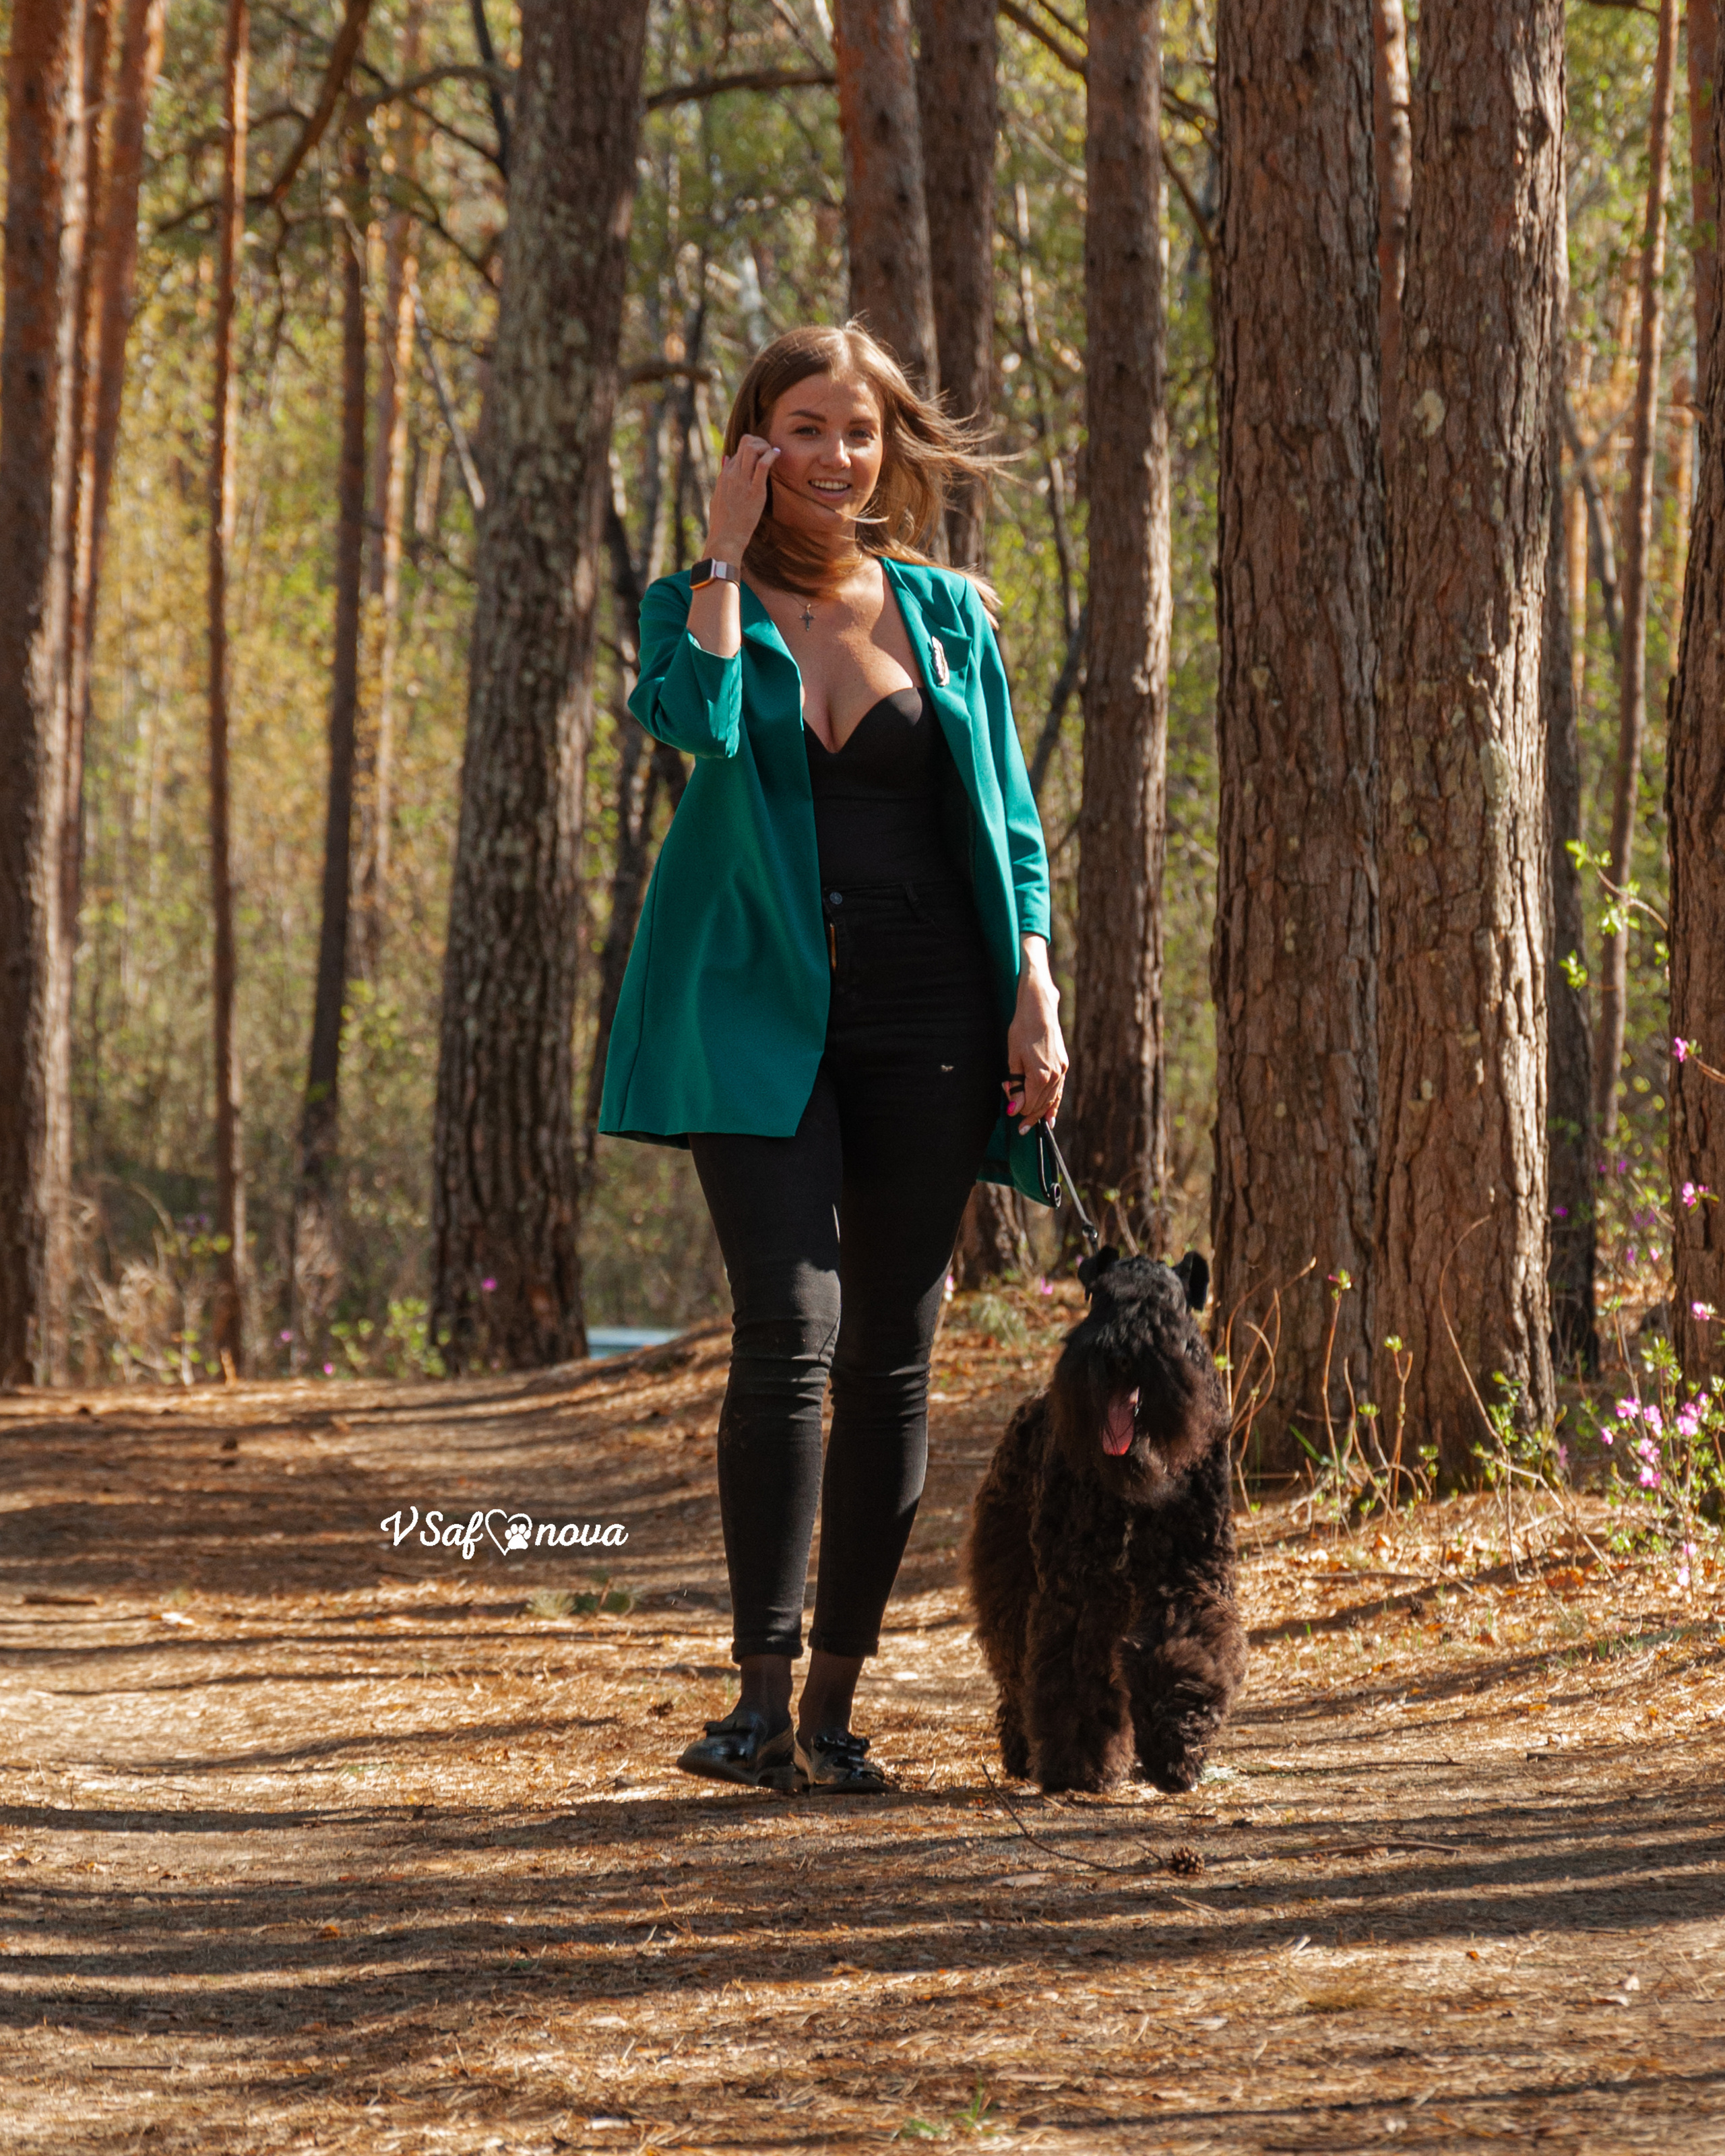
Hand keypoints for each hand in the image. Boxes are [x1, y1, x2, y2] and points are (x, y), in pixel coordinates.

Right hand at [704, 434, 779, 561]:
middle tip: (768, 451)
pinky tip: (777, 455)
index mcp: (724, 475)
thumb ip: (722, 476)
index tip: (761, 456)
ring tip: (773, 454)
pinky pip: (763, 464)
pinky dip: (772, 455)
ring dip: (766, 446)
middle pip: (745, 442)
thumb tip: (726, 458)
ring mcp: (743, 481)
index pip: (739, 450)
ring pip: (753, 448)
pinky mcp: (755, 491)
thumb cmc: (722, 522)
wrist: (725, 538)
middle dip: (760, 442)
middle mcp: (732, 474)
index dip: (752, 449)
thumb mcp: (717, 495)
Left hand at [1004, 937, 1067, 1133]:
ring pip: (1051, 1100)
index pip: (1029, 1104)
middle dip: (1028, 1115)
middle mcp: (1054, 1076)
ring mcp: (1061, 1071)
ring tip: (1033, 1125)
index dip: (1018, 1111)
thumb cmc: (1021, 1030)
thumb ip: (1015, 1085)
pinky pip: (1059, 1091)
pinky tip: (1051, 1117)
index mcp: (1039, 1076)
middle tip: (1019, 1126)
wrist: (1039, 1009)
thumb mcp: (1013, 1058)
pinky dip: (1054, 1104)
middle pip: (1040, 1105)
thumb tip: (1015, 1108)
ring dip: (1040, 1112)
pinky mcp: (1063, 1065)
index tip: (1010, 1115)